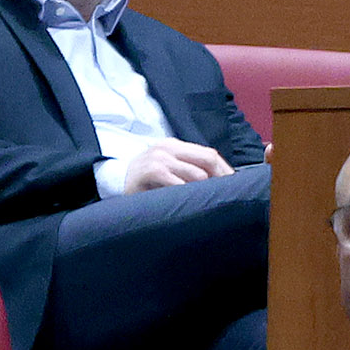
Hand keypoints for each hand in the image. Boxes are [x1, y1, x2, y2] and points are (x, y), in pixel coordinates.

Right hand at [103, 138, 235, 194]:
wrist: (112, 182)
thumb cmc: (145, 181)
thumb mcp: (168, 169)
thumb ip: (190, 170)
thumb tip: (224, 183)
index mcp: (174, 145)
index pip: (209, 154)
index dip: (226, 171)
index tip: (237, 187)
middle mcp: (168, 148)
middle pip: (208, 159)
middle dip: (222, 179)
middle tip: (229, 196)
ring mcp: (159, 158)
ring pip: (197, 174)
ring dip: (207, 190)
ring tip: (211, 203)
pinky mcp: (151, 171)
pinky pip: (178, 183)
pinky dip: (188, 194)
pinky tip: (191, 203)